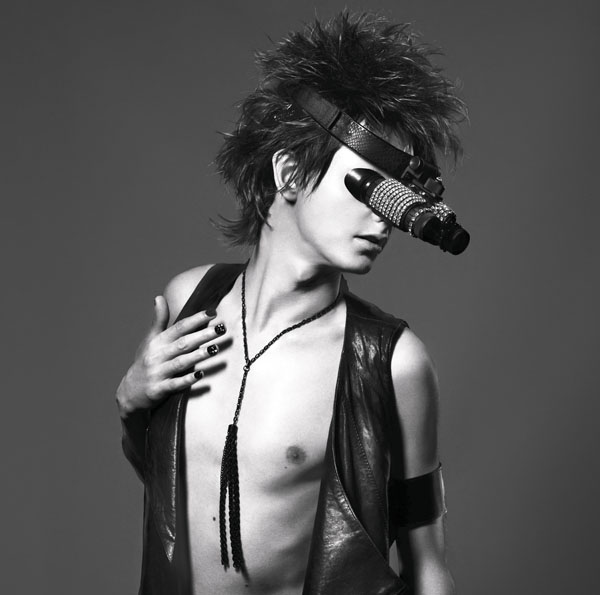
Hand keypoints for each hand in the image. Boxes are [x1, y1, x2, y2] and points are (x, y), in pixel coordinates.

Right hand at [116, 296, 225, 417]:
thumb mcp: (150, 340)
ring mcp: (157, 373)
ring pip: (180, 363)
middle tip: (221, 329)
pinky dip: (187, 380)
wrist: (129, 392)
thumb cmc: (145, 362)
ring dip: (198, 356)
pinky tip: (200, 375)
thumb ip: (159, 320)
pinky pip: (175, 384)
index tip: (212, 312)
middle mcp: (157, 356)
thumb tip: (159, 297)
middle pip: (182, 343)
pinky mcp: (159, 390)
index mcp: (157, 342)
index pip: (178, 327)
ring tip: (215, 349)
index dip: (195, 319)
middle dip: (202, 335)